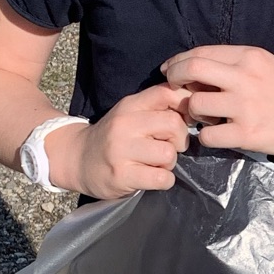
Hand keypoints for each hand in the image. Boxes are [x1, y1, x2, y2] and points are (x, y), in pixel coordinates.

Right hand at [59, 84, 189, 197]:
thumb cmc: (113, 137)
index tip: (186, 120)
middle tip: (169, 147)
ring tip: (156, 164)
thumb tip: (196, 103)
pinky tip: (152, 177)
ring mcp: (121, 150)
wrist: (77, 159)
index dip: (186, 105)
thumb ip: (158, 106)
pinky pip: (161, 178)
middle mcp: (124, 124)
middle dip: (179, 139)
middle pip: (173, 124)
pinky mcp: (122, 175)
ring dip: (169, 163)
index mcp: (130, 105)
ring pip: (168, 154)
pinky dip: (164, 180)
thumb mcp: (131, 113)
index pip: (167, 93)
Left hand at [161, 45, 273, 156]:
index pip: (200, 53)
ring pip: (195, 105)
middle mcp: (245, 77)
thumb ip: (235, 65)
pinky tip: (217, 134)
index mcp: (249, 56)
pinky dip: (206, 137)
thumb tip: (196, 71)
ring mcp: (246, 107)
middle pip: (191, 70)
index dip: (178, 62)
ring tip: (205, 117)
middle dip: (174, 80)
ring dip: (192, 113)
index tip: (170, 71)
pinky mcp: (248, 134)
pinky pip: (208, 136)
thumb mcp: (267, 66)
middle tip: (173, 90)